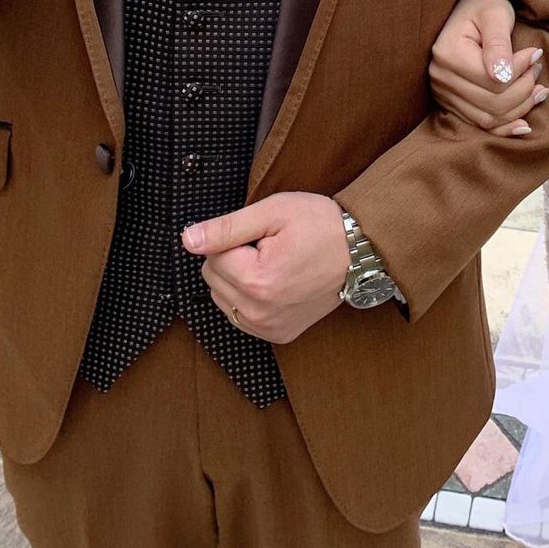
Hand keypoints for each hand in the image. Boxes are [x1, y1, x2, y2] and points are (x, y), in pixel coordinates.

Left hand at [182, 192, 350, 344]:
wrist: (360, 251)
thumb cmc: (320, 225)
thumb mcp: (273, 212)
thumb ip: (226, 227)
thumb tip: (188, 239)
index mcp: (257, 282)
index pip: (212, 256)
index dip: (235, 238)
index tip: (263, 235)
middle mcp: (260, 313)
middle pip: (213, 279)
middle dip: (233, 259)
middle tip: (269, 247)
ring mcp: (269, 329)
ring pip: (223, 298)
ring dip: (238, 279)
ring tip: (273, 264)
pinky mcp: (278, 335)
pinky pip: (241, 315)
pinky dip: (248, 297)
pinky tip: (273, 282)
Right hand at [429, 0, 547, 137]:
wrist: (473, 6)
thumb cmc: (486, 4)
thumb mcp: (496, 15)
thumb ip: (499, 44)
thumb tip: (502, 76)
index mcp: (447, 53)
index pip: (492, 80)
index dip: (520, 72)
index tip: (536, 54)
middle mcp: (440, 77)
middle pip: (491, 103)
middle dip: (523, 90)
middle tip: (539, 69)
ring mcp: (443, 92)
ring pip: (488, 118)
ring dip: (519, 108)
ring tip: (539, 89)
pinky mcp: (452, 102)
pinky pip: (480, 124)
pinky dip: (504, 127)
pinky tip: (524, 125)